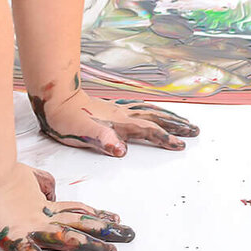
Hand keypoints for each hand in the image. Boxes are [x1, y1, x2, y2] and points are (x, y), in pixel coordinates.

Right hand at [0, 162, 133, 250]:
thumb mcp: (28, 175)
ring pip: (66, 238)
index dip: (98, 215)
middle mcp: (44, 217)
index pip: (78, 211)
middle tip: (130, 234)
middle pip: (81, 224)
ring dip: (89, 246)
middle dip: (107, 230)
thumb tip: (52, 193)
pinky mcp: (13, 236)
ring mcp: (31, 227)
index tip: (117, 219)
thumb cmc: (0, 172)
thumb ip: (43, 183)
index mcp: (45, 205)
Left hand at [29, 87, 199, 156]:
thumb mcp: (81, 133)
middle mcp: (121, 114)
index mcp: (118, 123)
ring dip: (168, 116)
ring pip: (150, 111)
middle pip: (156, 118)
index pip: (148, 131)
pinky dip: (153, 109)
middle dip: (176, 125)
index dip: (166, 138)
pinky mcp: (111, 107)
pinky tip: (154, 111)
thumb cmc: (65, 120)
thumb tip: (123, 150)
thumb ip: (103, 140)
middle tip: (195, 131)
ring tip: (184, 120)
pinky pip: (140, 107)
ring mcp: (118, 109)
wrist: (54, 99)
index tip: (181, 145)